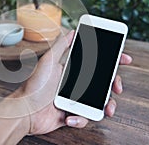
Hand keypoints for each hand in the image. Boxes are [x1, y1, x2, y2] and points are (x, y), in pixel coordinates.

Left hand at [17, 31, 131, 134]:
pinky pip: (84, 118)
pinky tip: (70, 116)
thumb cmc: (35, 85)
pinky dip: (81, 119)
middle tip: (117, 86)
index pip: (96, 64)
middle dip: (113, 84)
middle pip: (102, 83)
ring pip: (98, 102)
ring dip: (106, 106)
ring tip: (107, 109)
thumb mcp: (48, 61)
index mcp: (72, 71)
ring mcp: (74, 100)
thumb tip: (72, 31)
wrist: (24, 110)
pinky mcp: (72, 115)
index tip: (124, 58)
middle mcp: (75, 85)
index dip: (111, 61)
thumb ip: (61, 46)